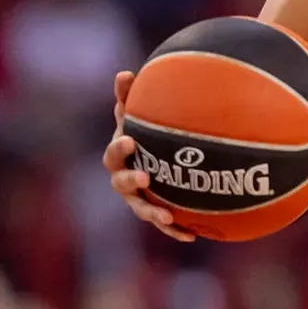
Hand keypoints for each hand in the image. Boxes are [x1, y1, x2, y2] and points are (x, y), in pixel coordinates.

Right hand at [103, 71, 194, 241]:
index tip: (130, 140)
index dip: (119, 149)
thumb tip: (124, 74)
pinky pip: (165, 224)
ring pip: (141, 209)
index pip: (113, 153)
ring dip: (152, 212)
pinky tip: (194, 235)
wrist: (156, 158)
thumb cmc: (146, 131)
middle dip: (131, 181)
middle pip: (122, 184)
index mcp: (120, 156)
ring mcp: (139, 199)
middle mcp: (125, 179)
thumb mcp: (140, 113)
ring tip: (166, 215)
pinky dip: (176, 230)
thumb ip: (130, 96)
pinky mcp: (157, 213)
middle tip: (145, 177)